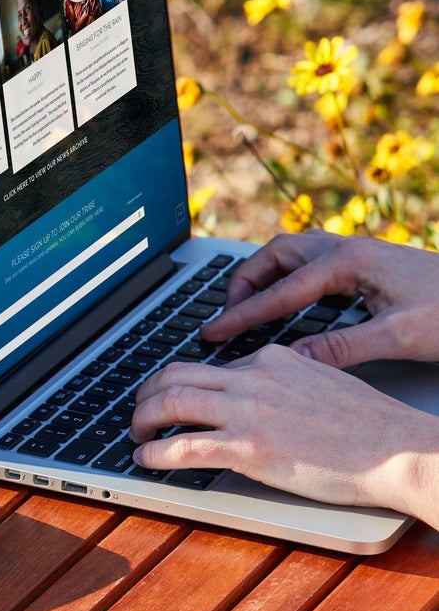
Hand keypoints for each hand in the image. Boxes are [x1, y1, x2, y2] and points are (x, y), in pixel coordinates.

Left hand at [130, 344, 438, 518]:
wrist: (399, 450)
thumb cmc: (370, 427)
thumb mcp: (322, 384)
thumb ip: (284, 382)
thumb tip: (254, 393)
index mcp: (275, 359)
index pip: (209, 363)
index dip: (180, 382)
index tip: (168, 396)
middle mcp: (255, 378)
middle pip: (175, 374)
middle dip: (146, 394)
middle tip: (139, 412)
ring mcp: (249, 412)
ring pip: (170, 402)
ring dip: (141, 420)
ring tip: (135, 435)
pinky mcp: (249, 448)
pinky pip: (183, 445)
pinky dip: (154, 452)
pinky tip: (144, 459)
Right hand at [201, 231, 438, 366]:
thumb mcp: (399, 337)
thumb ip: (342, 347)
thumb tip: (292, 359)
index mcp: (350, 262)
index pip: (280, 291)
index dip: (241, 314)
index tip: (212, 333)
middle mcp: (351, 250)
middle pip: (277, 255)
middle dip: (243, 283)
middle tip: (224, 314)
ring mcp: (360, 254)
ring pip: (293, 254)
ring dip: (264, 275)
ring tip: (246, 305)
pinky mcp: (369, 265)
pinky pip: (311, 263)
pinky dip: (287, 278)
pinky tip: (288, 302)